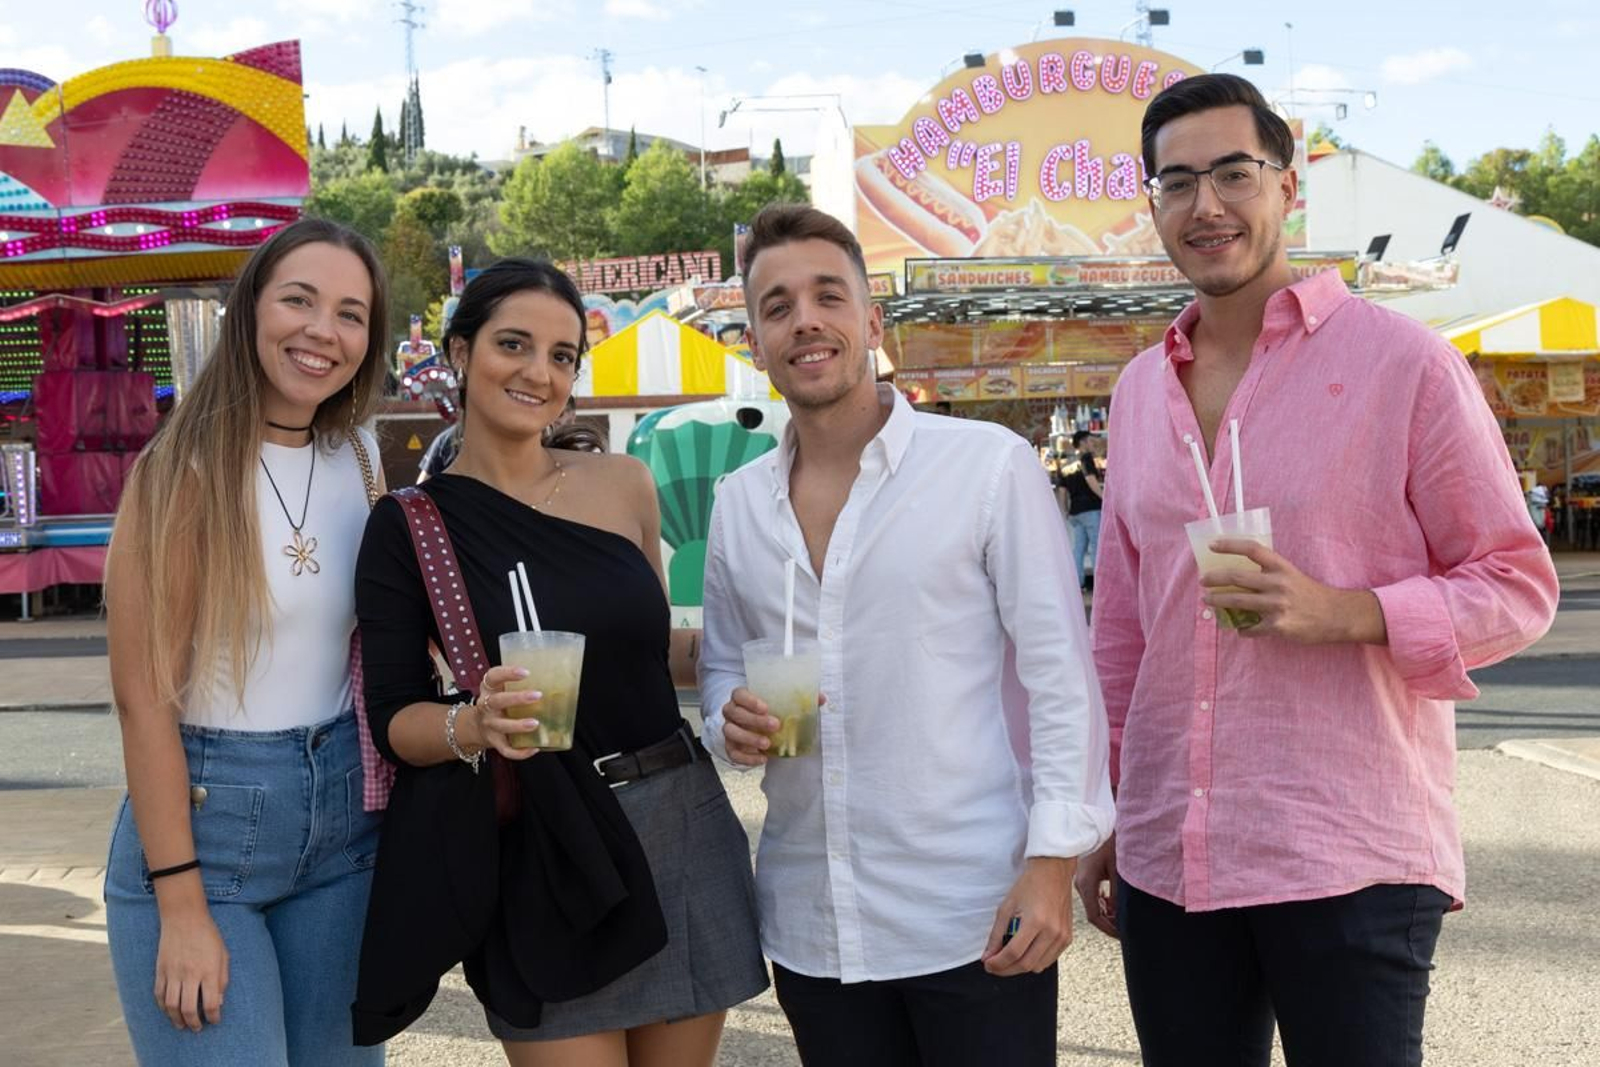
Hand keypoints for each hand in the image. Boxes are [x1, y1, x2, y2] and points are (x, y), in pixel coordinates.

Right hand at [154, 906, 228, 1030]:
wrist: (184, 917)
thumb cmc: (208, 935)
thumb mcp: (223, 954)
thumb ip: (222, 979)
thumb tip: (218, 1002)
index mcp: (209, 970)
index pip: (210, 1003)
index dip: (213, 1017)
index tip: (215, 1020)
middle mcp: (190, 974)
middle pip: (188, 1009)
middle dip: (193, 1023)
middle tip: (197, 1028)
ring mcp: (172, 973)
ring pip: (171, 1006)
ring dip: (176, 1020)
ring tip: (182, 1025)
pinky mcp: (160, 970)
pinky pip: (159, 995)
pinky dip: (163, 1007)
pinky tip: (169, 1011)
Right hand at [463, 664, 541, 760]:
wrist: (476, 726)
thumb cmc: (498, 703)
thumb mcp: (501, 689)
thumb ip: (519, 685)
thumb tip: (556, 679)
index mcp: (489, 689)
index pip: (493, 676)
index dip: (507, 673)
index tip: (525, 672)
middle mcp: (486, 706)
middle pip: (497, 701)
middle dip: (517, 698)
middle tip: (538, 695)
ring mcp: (489, 725)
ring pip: (501, 726)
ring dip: (518, 725)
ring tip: (536, 723)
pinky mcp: (494, 742)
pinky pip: (506, 749)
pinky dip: (520, 752)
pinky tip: (535, 748)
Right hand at [720, 688, 826, 765]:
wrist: (756, 729)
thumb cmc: (770, 713)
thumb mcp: (784, 704)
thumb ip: (801, 700)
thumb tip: (821, 698)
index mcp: (742, 698)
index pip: (738, 694)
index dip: (750, 700)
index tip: (766, 707)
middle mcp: (731, 712)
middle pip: (735, 713)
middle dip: (755, 721)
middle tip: (775, 726)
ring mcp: (729, 729)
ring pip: (730, 732)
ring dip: (749, 738)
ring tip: (767, 744)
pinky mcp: (730, 746)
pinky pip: (733, 753)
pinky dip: (746, 757)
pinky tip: (762, 759)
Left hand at [981, 856, 1075, 975]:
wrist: (1053, 872)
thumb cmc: (1029, 885)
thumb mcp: (1006, 907)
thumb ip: (996, 934)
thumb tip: (988, 957)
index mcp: (1035, 921)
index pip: (1013, 953)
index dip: (998, 963)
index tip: (988, 965)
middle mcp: (1052, 931)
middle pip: (1026, 964)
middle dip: (1006, 969)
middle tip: (994, 966)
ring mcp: (1062, 936)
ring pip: (1038, 966)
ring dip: (1020, 967)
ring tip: (1008, 959)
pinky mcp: (1068, 938)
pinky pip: (1049, 960)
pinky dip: (1035, 961)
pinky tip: (1025, 952)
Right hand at [1073, 834, 1118, 939]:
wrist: (1099, 823)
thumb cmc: (1110, 842)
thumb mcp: (1117, 870)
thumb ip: (1118, 895)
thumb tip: (1121, 916)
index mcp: (1086, 884)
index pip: (1094, 917)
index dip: (1109, 929)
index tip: (1122, 935)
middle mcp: (1081, 885)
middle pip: (1093, 913)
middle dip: (1109, 923)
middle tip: (1125, 928)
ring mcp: (1081, 881)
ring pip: (1093, 906)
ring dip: (1107, 913)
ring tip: (1122, 915)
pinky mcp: (1085, 877)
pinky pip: (1093, 897)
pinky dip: (1104, 904)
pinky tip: (1113, 901)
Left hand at [1202, 539, 1386, 644]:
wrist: (1337, 616)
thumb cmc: (1311, 594)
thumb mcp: (1292, 575)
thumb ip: (1268, 574)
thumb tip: (1237, 577)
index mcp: (1281, 567)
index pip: (1252, 549)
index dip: (1230, 545)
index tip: (1212, 544)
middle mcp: (1278, 583)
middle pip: (1237, 577)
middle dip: (1214, 579)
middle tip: (1203, 581)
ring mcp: (1277, 605)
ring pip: (1238, 602)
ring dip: (1218, 602)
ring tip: (1208, 601)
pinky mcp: (1278, 626)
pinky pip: (1251, 628)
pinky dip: (1243, 630)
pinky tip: (1240, 629)